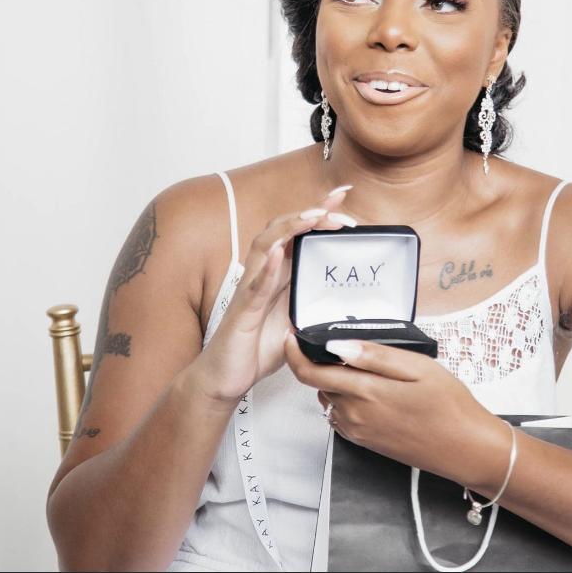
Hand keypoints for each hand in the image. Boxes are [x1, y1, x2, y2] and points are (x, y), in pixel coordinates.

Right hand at [193, 185, 356, 408]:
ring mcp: (251, 289)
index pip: (300, 234)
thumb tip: (347, 302)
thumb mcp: (297, 324)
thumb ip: (314, 307)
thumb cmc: (254, 350)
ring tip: (313, 216)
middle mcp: (263, 274)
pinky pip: (255, 284)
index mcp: (278, 274)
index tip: (343, 193)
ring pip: (266, 245)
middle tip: (339, 205)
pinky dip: (268, 266)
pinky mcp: (242, 311)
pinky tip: (280, 251)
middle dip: (312, 213)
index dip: (319, 211)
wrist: (225, 379)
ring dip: (290, 227)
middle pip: (284, 229)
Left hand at [284, 333, 507, 486]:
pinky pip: (342, 415)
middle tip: (346, 345)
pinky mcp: (365, 441)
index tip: (292, 336)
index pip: (310, 374)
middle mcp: (353, 415)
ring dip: (336, 381)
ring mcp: (358, 431)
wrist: (466, 449)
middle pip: (319, 384)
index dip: (294, 354)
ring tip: (366, 366)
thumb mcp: (417, 368)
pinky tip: (374, 389)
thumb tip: (337, 345)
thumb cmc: (449, 405)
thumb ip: (375, 356)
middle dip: (321, 363)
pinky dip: (346, 398)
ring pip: (330, 398)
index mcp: (364, 393)